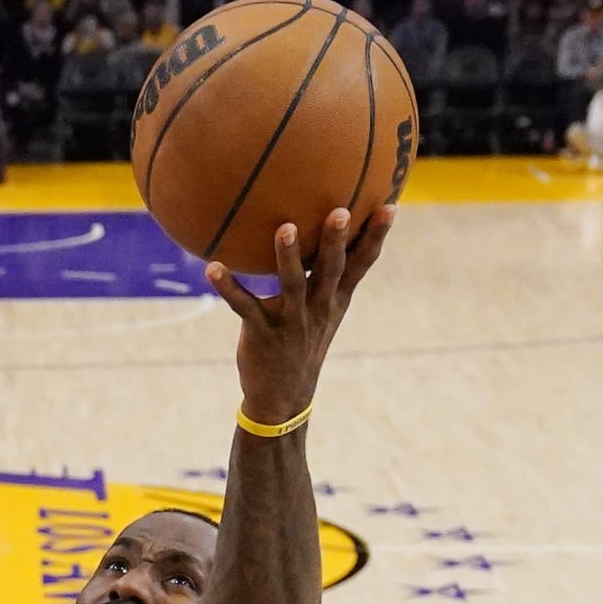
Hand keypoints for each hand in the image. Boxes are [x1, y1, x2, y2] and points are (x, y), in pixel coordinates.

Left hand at [206, 209, 393, 424]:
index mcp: (334, 298)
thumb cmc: (302, 339)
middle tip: (341, 211)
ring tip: (285, 228)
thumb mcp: (324, 309)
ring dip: (288, 257)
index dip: (375, 237)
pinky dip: (228, 288)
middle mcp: (317, 307)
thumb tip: (329, 229)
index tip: (389, 207)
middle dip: (336, 242)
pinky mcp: (262, 333)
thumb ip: (327, 273)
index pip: (361, 264)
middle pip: (330, 270)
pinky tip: (212, 268)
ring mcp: (291, 321)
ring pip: (292, 285)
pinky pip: (244, 307)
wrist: (283, 395)